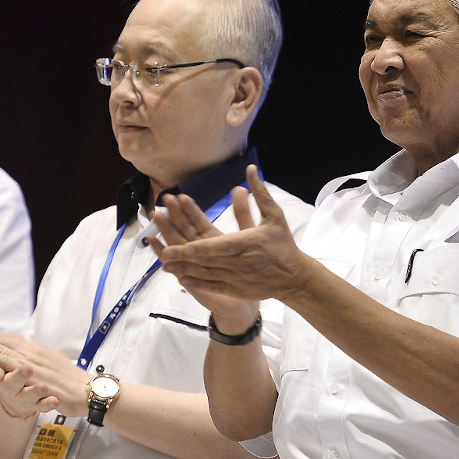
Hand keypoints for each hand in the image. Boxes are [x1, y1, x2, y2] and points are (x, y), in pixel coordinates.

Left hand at [0, 319, 87, 417]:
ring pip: (6, 355)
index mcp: (31, 349)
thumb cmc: (64, 377)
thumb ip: (23, 357)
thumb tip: (8, 350)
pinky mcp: (38, 383)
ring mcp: (34, 368)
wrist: (85, 390)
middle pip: (1, 343)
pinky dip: (5, 369)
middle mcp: (30, 355)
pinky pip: (17, 375)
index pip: (3, 337)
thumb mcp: (42, 362)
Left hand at [150, 165, 306, 319]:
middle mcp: (240, 262)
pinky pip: (213, 286)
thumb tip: (250, 169)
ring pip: (207, 273)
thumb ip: (260, 193)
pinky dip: (197, 283)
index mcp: (248, 243)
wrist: (294, 277)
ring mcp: (237, 278)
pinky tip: (181, 279)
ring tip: (165, 264)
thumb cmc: (282, 244)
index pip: (221, 245)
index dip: (202, 247)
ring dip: (185, 269)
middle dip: (185, 256)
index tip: (185, 246)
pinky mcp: (236, 289)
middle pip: (209, 260)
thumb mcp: (275, 216)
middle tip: (164, 252)